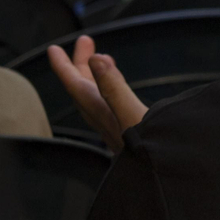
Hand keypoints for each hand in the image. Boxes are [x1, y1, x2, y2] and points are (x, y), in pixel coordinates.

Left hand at [47, 36, 147, 151]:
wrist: (164, 177)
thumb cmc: (151, 151)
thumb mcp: (133, 114)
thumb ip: (114, 87)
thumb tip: (97, 59)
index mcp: (102, 113)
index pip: (76, 85)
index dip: (64, 66)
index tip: (55, 49)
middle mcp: (104, 120)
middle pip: (83, 88)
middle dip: (80, 64)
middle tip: (85, 42)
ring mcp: (114, 127)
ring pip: (95, 97)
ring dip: (94, 76)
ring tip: (100, 60)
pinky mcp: (126, 132)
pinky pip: (108, 106)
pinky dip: (108, 90)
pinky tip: (116, 91)